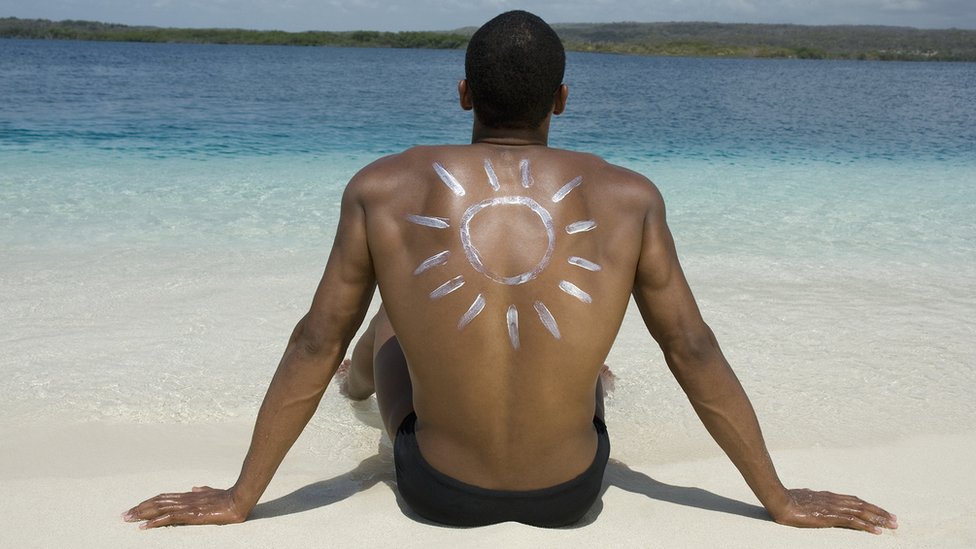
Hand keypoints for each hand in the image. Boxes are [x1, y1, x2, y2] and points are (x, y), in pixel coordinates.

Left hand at [122, 486, 247, 528]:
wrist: (238, 500)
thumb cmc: (228, 497)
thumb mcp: (213, 492)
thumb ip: (203, 490)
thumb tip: (194, 488)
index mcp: (188, 496)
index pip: (163, 497)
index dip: (149, 502)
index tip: (136, 507)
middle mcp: (184, 499)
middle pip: (156, 502)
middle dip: (139, 509)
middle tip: (124, 515)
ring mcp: (187, 506)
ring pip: (159, 508)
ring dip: (142, 514)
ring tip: (128, 519)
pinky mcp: (191, 514)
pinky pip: (169, 518)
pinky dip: (155, 522)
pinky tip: (145, 526)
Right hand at [772, 488, 897, 533]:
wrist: (782, 501)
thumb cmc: (789, 499)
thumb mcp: (804, 497)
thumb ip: (812, 498)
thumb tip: (811, 495)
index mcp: (829, 496)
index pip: (855, 501)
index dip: (869, 506)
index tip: (880, 512)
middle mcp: (835, 500)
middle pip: (863, 505)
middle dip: (879, 513)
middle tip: (894, 520)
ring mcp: (834, 508)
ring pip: (862, 513)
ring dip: (878, 519)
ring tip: (891, 525)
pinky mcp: (831, 517)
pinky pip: (853, 521)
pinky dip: (866, 526)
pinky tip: (876, 531)